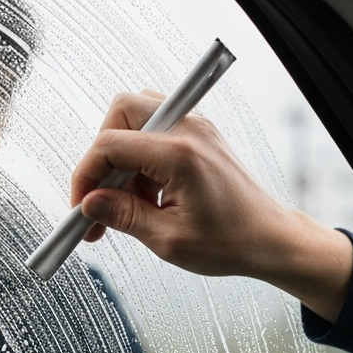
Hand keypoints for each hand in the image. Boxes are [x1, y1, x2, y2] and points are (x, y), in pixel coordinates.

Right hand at [71, 90, 352, 322]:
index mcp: (180, 154)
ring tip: (129, 203)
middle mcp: (189, 130)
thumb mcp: (169, 239)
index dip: (86, 176)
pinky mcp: (199, 136)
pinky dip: (141, 159)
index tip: (81, 206)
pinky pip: (155, 132)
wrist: (270, 239)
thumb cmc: (232, 242)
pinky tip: (147, 197)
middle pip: (122, 110)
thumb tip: (91, 203)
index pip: (110, 144)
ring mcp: (196, 128)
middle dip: (102, 153)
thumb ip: (124, 217)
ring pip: (137, 117)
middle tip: (101, 194)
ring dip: (122, 157)